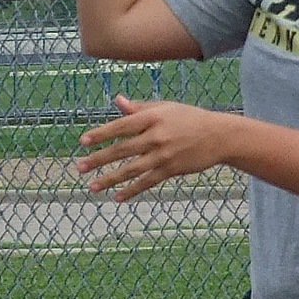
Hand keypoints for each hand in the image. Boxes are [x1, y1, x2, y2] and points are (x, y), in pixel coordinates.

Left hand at [77, 95, 228, 201]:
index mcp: (153, 117)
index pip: (121, 126)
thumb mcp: (165, 107)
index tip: (83, 142)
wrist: (218, 135)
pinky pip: (147, 182)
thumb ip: (140, 107)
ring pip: (131, 169)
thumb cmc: (189, 118)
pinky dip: (132, 190)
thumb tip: (117, 101)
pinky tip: (118, 197)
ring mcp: (163, 155)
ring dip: (110, 179)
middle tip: (80, 167)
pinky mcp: (171, 170)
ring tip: (93, 187)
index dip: (101, 134)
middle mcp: (156, 136)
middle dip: (99, 159)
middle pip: (122, 150)